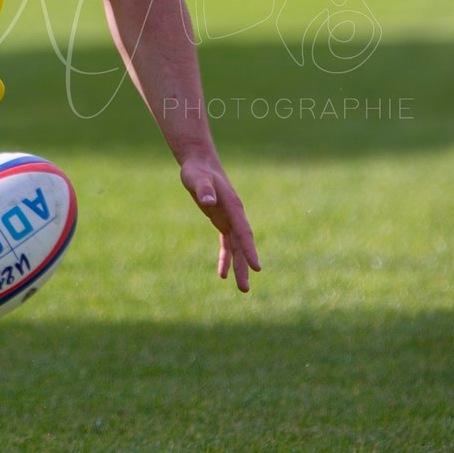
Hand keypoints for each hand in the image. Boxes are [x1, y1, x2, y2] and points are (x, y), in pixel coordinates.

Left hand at [180, 155, 260, 292]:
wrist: (200, 163)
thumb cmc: (197, 170)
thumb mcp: (196, 179)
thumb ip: (203, 190)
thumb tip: (208, 201)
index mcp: (233, 207)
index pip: (244, 233)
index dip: (250, 250)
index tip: (257, 268)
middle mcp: (235, 215)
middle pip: (243, 245)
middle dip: (245, 267)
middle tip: (245, 289)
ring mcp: (230, 219)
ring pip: (237, 247)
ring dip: (239, 267)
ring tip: (242, 288)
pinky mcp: (222, 221)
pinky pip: (227, 244)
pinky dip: (226, 258)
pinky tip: (222, 275)